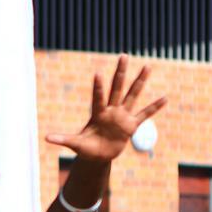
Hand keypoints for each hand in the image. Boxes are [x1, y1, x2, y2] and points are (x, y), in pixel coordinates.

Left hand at [46, 54, 166, 161]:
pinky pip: (145, 114)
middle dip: (120, 72)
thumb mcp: (74, 144)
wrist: (97, 155)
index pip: (98, 97)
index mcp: (97, 113)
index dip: (98, 87)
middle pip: (117, 88)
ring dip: (140, 82)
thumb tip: (46, 138)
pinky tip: (165, 98)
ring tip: (147, 67)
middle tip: (123, 55)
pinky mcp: (131, 126)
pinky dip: (154, 107)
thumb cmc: (85, 148)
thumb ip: (62, 139)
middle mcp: (110, 111)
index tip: (98, 73)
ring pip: (133, 95)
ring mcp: (122, 116)